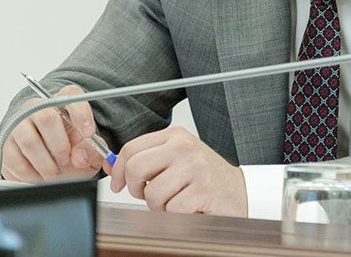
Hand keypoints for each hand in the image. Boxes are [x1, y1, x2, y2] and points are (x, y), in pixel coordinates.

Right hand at [1, 84, 104, 181]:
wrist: (43, 162)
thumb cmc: (67, 150)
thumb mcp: (86, 151)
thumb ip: (90, 152)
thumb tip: (80, 157)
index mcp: (62, 102)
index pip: (71, 95)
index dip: (81, 113)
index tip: (88, 134)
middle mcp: (37, 107)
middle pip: (46, 117)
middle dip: (59, 145)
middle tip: (66, 160)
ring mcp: (18, 123)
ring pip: (29, 141)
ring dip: (45, 163)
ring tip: (54, 173)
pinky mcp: (4, 143)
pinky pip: (16, 160)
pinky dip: (31, 174)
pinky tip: (40, 176)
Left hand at [109, 126, 246, 215]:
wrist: (240, 192)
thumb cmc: (205, 178)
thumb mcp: (174, 160)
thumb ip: (145, 160)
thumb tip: (110, 166)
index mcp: (174, 136)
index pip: (131, 148)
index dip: (118, 170)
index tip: (118, 184)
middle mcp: (184, 147)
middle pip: (136, 168)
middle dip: (136, 189)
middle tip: (148, 195)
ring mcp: (195, 167)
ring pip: (152, 193)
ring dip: (159, 206)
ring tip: (175, 201)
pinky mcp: (203, 189)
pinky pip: (171, 209)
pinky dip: (176, 215)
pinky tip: (189, 207)